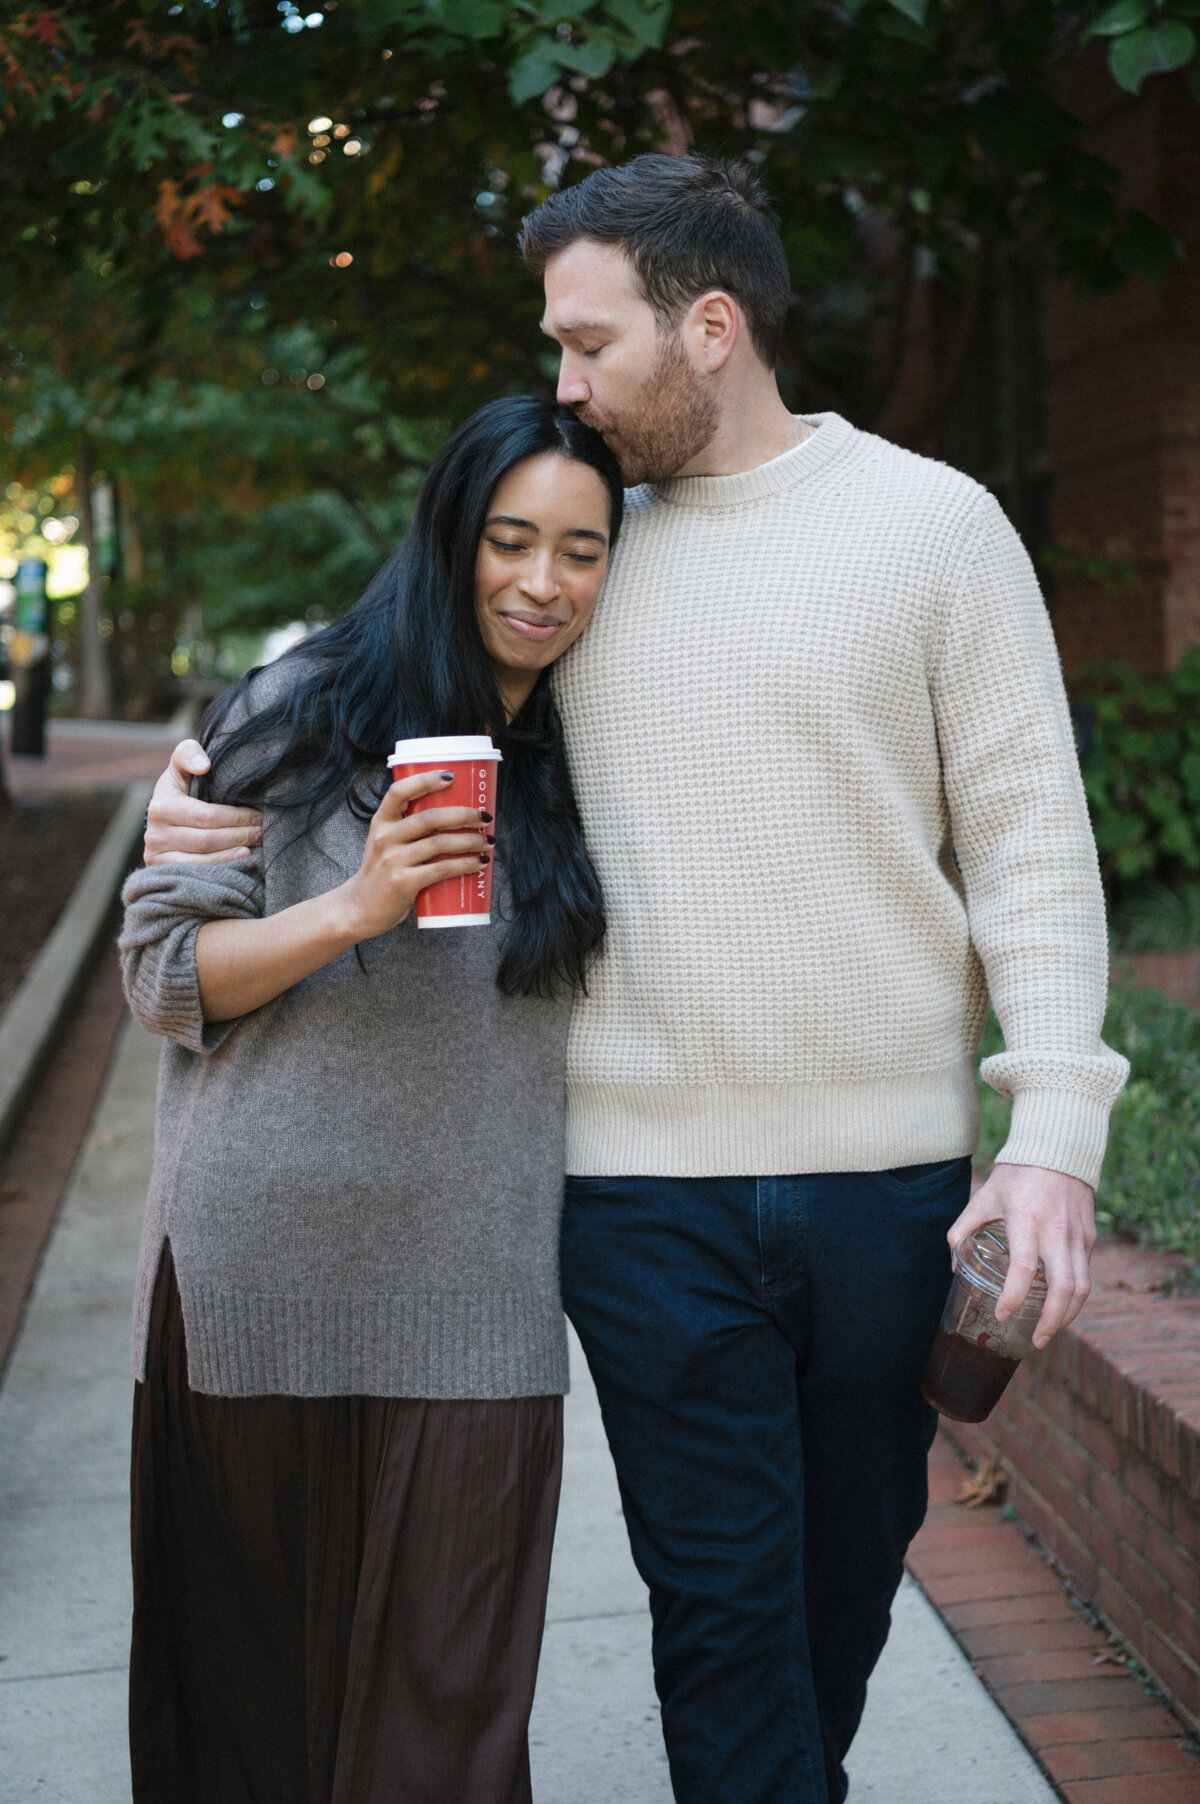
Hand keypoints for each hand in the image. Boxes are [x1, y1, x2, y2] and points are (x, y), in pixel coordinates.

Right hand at [144, 740, 263, 865]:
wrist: (165, 820)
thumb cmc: (182, 789)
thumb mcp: (181, 766)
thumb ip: (189, 753)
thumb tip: (204, 766)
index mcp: (160, 806)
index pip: (205, 816)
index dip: (236, 818)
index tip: (259, 815)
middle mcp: (153, 834)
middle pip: (206, 840)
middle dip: (240, 835)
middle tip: (263, 832)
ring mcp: (155, 858)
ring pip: (202, 861)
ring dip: (233, 855)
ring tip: (255, 847)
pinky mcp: (162, 875)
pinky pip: (196, 877)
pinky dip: (221, 870)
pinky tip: (240, 863)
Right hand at [335, 771, 491, 940]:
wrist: (359, 909)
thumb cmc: (382, 872)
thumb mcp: (386, 842)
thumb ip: (409, 828)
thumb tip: (456, 815)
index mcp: (381, 821)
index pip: (399, 791)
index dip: (425, 780)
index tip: (451, 776)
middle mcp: (385, 837)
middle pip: (429, 818)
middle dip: (464, 814)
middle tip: (485, 817)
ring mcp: (393, 860)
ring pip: (440, 843)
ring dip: (471, 841)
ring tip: (489, 842)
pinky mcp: (402, 883)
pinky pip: (441, 870)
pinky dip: (464, 865)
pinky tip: (479, 863)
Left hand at [947, 1163, 1094, 1348]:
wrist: (1058, 1149)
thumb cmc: (1016, 1175)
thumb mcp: (984, 1197)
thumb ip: (963, 1230)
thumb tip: (954, 1266)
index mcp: (1026, 1221)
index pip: (1023, 1268)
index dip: (1012, 1296)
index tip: (1002, 1314)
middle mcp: (1057, 1232)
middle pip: (1064, 1288)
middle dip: (1052, 1321)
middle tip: (1037, 1341)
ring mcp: (1078, 1236)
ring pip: (1082, 1287)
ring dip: (1068, 1315)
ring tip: (1050, 1331)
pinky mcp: (1090, 1237)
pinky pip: (1085, 1274)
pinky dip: (1075, 1297)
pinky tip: (1060, 1306)